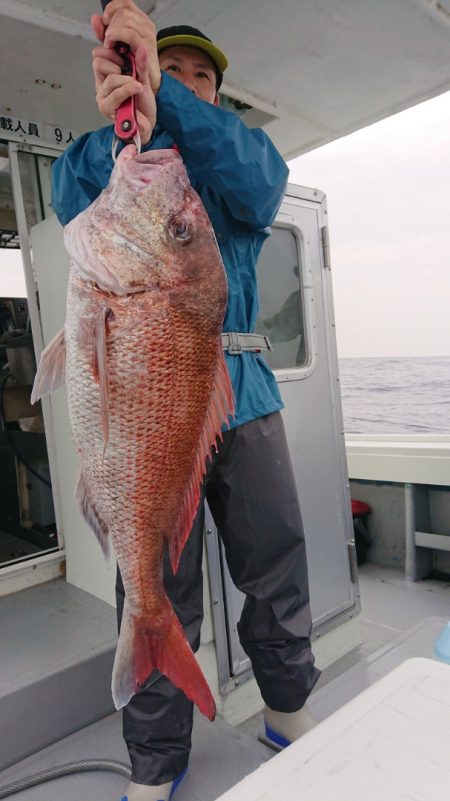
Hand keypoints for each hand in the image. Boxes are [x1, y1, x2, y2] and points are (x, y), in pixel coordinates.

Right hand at [91, 0, 160, 144]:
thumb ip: (140, 62)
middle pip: (99, 62)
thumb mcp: (143, 77)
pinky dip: (128, 89)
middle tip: (131, 76)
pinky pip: (116, 92)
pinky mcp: (105, 108)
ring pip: (110, 78)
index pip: (99, 53)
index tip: (127, 60)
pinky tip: (137, 90)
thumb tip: (141, 45)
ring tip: (136, 87)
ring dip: (127, 80)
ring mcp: (102, 97)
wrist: (147, 123)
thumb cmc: (143, 103)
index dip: (113, 52)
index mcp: (107, 74)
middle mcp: (101, 85)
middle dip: (119, 65)